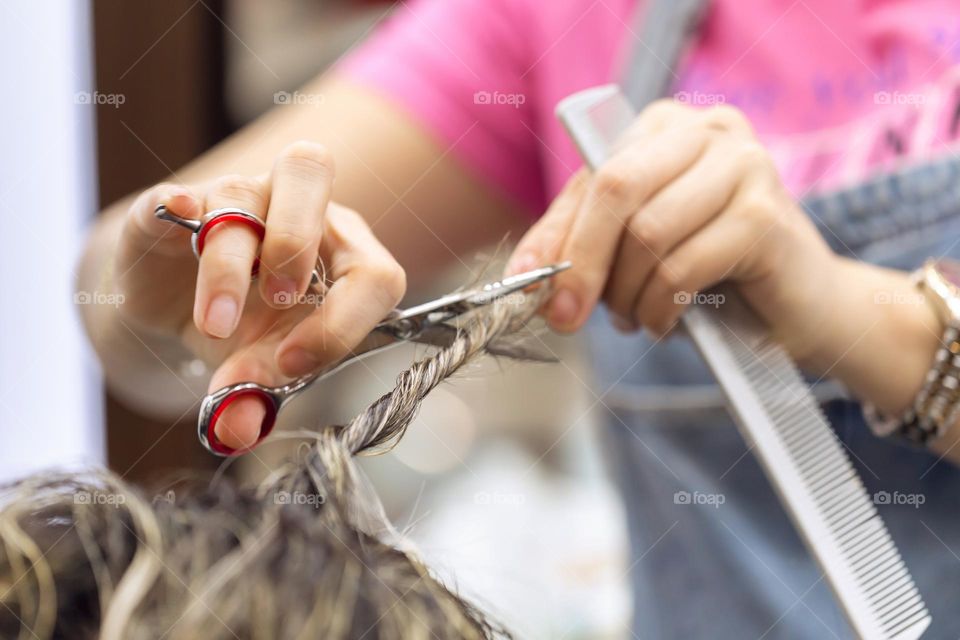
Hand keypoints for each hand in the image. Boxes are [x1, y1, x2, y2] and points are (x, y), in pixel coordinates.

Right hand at [113, 141, 405, 449]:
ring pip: (237, 197)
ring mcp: (231, 199)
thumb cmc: (246, 329)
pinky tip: (177, 216)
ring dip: (229, 265)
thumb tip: (235, 428)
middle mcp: (294, 208)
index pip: (371, 271)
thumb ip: (257, 393)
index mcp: (340, 248)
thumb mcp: (262, 364)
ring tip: (215, 324)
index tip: (294, 366)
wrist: (177, 311)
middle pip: (311, 174)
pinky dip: (174, 207)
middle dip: (297, 240)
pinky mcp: (169, 210)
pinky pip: (171, 197)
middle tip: (278, 300)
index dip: (342, 322)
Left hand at [508, 100, 836, 357]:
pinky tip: (665, 322)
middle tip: (566, 315)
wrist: (806, 305)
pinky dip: (660, 308)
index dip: (556, 234)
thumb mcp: (637, 252)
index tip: (529, 286)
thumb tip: (522, 275)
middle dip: (582, 262)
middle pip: (616, 189)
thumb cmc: (713, 273)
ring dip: (627, 293)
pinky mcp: (766, 214)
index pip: (593, 174)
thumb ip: (582, 247)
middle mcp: (709, 130)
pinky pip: (682, 267)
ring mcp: (745, 165)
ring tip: (634, 317)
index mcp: (668, 126)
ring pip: (647, 233)